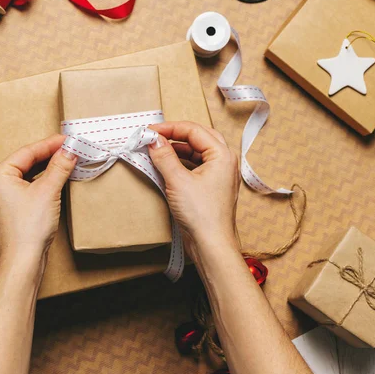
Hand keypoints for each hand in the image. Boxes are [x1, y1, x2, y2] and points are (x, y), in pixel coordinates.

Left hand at [0, 134, 76, 279]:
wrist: (22, 260)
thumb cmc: (27, 229)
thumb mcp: (48, 191)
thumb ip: (60, 167)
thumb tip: (69, 151)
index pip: (28, 152)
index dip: (50, 144)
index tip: (67, 140)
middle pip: (25, 162)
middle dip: (48, 156)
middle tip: (68, 149)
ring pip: (25, 176)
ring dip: (45, 169)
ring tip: (64, 162)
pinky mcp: (7, 210)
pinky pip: (24, 188)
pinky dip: (39, 183)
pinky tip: (53, 181)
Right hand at [148, 121, 239, 260]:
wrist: (211, 245)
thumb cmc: (202, 215)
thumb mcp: (177, 181)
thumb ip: (164, 156)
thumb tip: (153, 139)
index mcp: (222, 155)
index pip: (193, 130)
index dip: (169, 128)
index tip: (150, 131)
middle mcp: (224, 161)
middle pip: (198, 137)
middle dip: (175, 134)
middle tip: (154, 136)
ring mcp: (220, 175)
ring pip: (197, 151)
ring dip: (177, 148)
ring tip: (157, 150)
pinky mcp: (212, 187)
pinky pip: (196, 165)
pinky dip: (180, 162)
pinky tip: (166, 165)